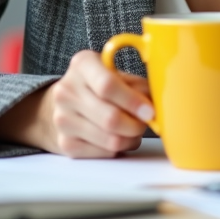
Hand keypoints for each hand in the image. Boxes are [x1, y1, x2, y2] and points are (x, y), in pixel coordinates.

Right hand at [0, 50, 152, 157]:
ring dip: (131, 138)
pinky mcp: (65, 143)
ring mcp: (62, 119)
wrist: (63, 104)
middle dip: (136, 125)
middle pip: (110, 118)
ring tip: (134, 130)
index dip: (133, 101)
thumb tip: (157, 104)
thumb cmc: (98, 85)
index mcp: (82, 65)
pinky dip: (118, 148)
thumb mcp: (116, 73)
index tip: (149, 111)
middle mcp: (67, 91)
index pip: (107, 85)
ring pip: (110, 140)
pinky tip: (118, 137)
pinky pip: (104, 153)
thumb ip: (137, 84)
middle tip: (146, 123)